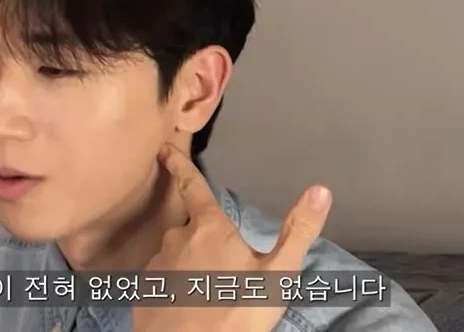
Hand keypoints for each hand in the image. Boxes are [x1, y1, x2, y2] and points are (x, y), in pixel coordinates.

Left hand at [131, 144, 332, 331]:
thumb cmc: (237, 313)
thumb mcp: (277, 274)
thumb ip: (297, 231)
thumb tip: (320, 190)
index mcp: (209, 228)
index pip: (192, 186)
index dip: (178, 165)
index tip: (164, 149)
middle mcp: (176, 239)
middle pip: (187, 228)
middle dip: (200, 238)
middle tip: (220, 264)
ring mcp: (156, 265)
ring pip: (173, 255)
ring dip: (186, 264)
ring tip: (207, 291)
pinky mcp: (143, 291)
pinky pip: (160, 280)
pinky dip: (173, 287)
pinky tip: (187, 305)